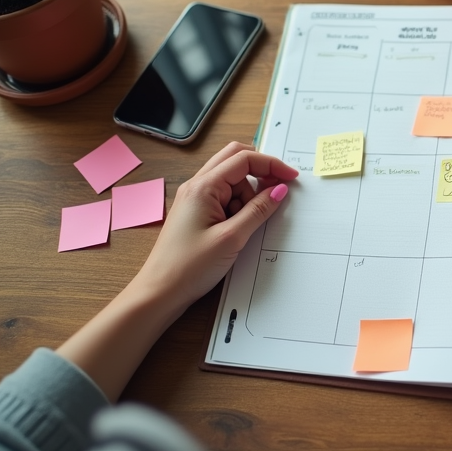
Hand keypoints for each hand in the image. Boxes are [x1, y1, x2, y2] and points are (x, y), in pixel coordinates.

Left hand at [132, 142, 297, 311]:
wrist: (161, 291)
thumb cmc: (188, 267)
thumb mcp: (232, 238)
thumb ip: (258, 210)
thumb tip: (279, 190)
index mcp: (203, 187)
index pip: (243, 159)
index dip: (271, 164)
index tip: (291, 176)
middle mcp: (197, 187)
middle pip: (235, 161)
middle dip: (259, 172)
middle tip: (276, 191)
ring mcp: (196, 199)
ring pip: (231, 181)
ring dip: (247, 195)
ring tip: (244, 226)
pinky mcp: (197, 213)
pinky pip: (224, 197)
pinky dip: (238, 206)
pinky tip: (238, 228)